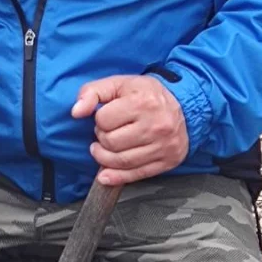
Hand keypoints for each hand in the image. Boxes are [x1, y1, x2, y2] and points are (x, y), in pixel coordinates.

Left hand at [70, 75, 188, 186]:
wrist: (184, 107)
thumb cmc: (146, 95)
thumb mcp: (119, 84)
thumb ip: (92, 92)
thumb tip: (76, 112)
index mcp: (143, 102)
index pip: (103, 120)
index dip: (100, 119)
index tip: (107, 117)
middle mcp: (156, 125)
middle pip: (111, 143)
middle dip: (103, 138)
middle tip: (109, 132)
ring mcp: (163, 145)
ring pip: (120, 161)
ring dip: (105, 157)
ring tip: (106, 148)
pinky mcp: (167, 161)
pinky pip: (136, 175)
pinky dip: (116, 177)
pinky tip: (105, 174)